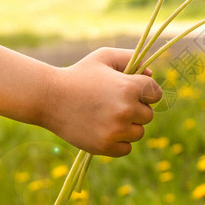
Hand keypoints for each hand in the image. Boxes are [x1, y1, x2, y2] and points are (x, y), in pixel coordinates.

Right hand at [40, 48, 161, 156]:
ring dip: (128, 126)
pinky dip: (119, 142)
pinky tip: (105, 130)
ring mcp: (116, 130)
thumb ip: (131, 59)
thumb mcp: (105, 57)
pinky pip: (126, 148)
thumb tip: (151, 74)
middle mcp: (126, 109)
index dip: (145, 91)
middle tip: (115, 104)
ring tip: (108, 116)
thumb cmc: (79, 74)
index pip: (155, 93)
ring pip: (139, 132)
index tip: (131, 91)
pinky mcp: (104, 146)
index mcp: (130, 87)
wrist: (49, 97)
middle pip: (148, 115)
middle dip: (136, 109)